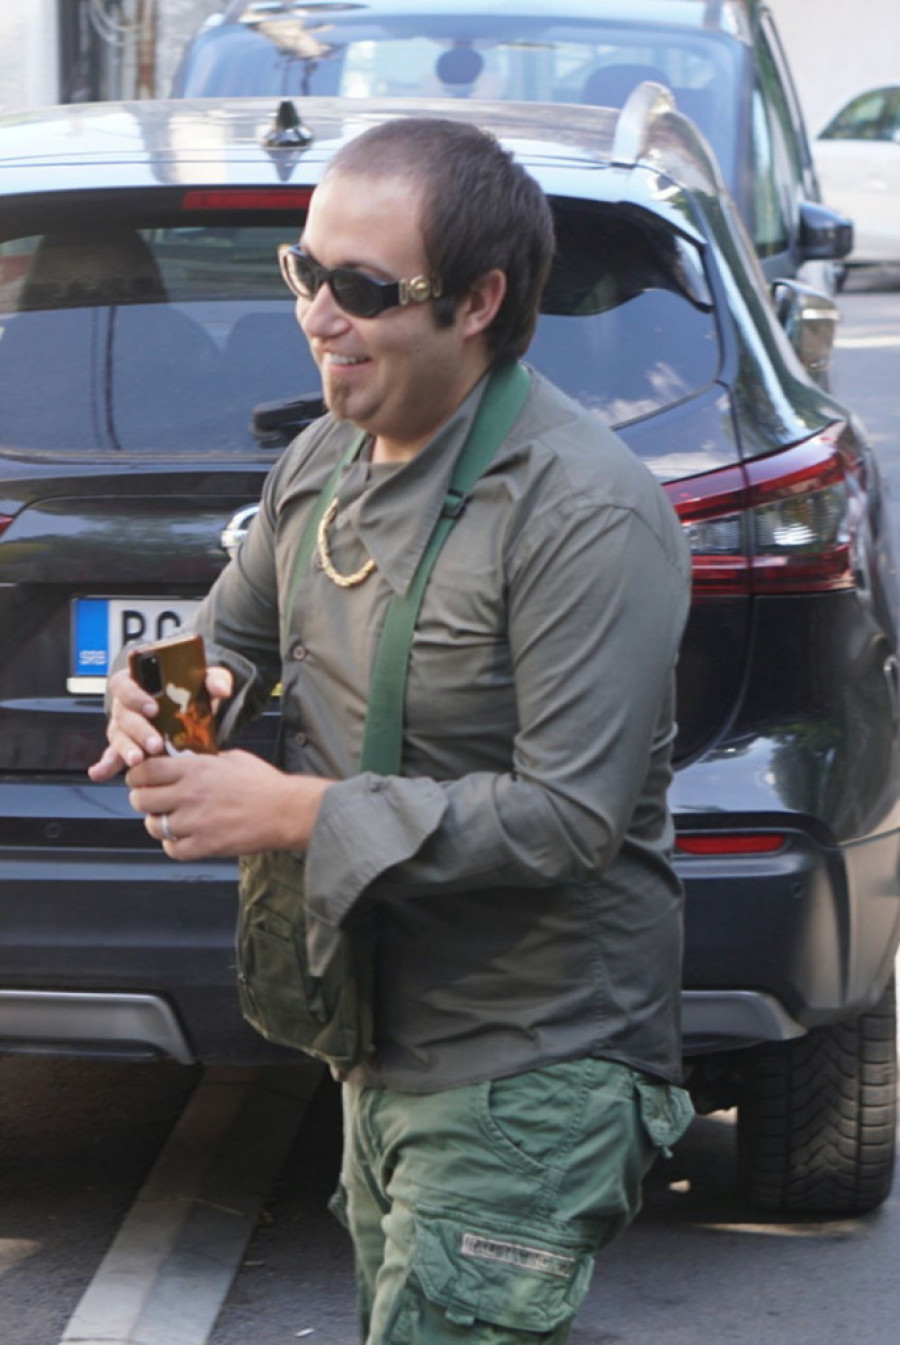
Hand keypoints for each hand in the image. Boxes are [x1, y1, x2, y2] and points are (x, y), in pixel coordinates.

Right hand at [88, 665, 233, 782]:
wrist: (188, 706)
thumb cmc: (188, 690)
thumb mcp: (202, 680)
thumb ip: (214, 678)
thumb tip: (221, 688)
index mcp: (137, 682)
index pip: (125, 684)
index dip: (135, 696)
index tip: (152, 708)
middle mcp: (125, 705)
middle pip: (123, 716)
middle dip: (138, 730)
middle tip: (155, 743)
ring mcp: (124, 727)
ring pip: (118, 737)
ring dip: (126, 749)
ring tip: (138, 760)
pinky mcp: (126, 746)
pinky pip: (111, 755)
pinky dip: (105, 765)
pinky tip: (100, 773)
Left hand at [125, 748, 331, 859]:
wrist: (285, 811)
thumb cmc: (263, 783)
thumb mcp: (231, 758)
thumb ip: (203, 760)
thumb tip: (185, 760)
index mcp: (194, 769)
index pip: (144, 770)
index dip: (138, 776)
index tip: (142, 779)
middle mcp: (188, 794)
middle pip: (140, 800)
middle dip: (144, 800)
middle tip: (154, 801)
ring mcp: (194, 822)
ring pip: (153, 826)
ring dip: (159, 824)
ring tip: (172, 821)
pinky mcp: (204, 846)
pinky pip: (172, 849)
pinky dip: (174, 845)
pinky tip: (186, 838)